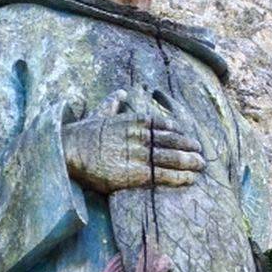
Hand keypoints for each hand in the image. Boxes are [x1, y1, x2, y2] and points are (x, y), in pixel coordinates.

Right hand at [62, 90, 204, 193]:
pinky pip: (163, 175)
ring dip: (190, 162)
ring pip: (172, 158)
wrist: (70, 151)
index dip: (180, 133)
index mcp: (136, 121)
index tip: (189, 138)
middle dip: (189, 148)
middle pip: (173, 141)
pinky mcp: (136, 173)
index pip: (166, 125)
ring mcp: (140, 154)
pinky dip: (180, 177)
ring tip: (200, 166)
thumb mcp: (100, 114)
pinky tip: (190, 179)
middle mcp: (141, 136)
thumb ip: (112, 104)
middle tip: (202, 154)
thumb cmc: (84, 134)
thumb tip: (119, 92)